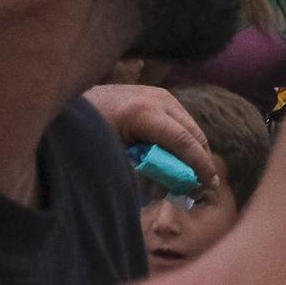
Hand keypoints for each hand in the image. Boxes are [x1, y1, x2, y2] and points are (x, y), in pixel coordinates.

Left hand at [82, 83, 215, 185]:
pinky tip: (173, 162)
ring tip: (181, 180)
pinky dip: (182, 144)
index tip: (210, 187)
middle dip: (200, 163)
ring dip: (191, 155)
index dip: (200, 166)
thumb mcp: (112, 157)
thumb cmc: (87, 135)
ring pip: (191, 129)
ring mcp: (161, 94)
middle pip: (194, 134)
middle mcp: (157, 99)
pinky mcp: (160, 96)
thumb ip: (142, 171)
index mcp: (143, 113)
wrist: (75, 105)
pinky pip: (181, 123)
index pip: (184, 141)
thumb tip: (168, 188)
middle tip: (201, 190)